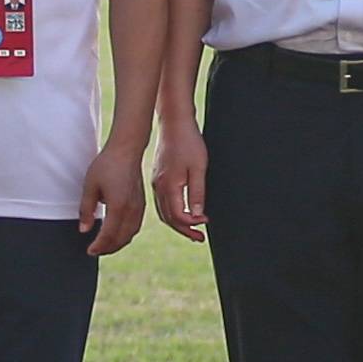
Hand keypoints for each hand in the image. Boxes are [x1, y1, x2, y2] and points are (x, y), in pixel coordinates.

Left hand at [79, 142, 147, 258]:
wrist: (127, 150)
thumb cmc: (107, 165)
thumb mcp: (90, 186)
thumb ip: (86, 210)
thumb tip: (84, 230)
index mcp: (118, 207)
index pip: (108, 235)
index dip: (98, 246)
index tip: (89, 251)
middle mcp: (131, 210)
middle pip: (120, 239)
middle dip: (107, 248)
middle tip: (95, 250)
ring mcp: (138, 207)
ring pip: (130, 235)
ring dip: (118, 243)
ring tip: (105, 245)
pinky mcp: (142, 204)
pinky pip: (135, 226)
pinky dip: (126, 235)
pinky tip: (118, 233)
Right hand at [153, 126, 213, 243]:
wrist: (174, 123)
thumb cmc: (189, 142)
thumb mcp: (199, 167)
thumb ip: (198, 192)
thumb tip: (198, 215)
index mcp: (169, 186)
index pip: (178, 216)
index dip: (192, 224)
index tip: (206, 222)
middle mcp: (159, 187)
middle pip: (169, 219)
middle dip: (185, 230)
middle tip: (200, 238)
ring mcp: (156, 183)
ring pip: (163, 213)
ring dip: (177, 224)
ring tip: (192, 230)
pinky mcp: (157, 178)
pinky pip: (161, 203)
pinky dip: (171, 213)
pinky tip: (181, 213)